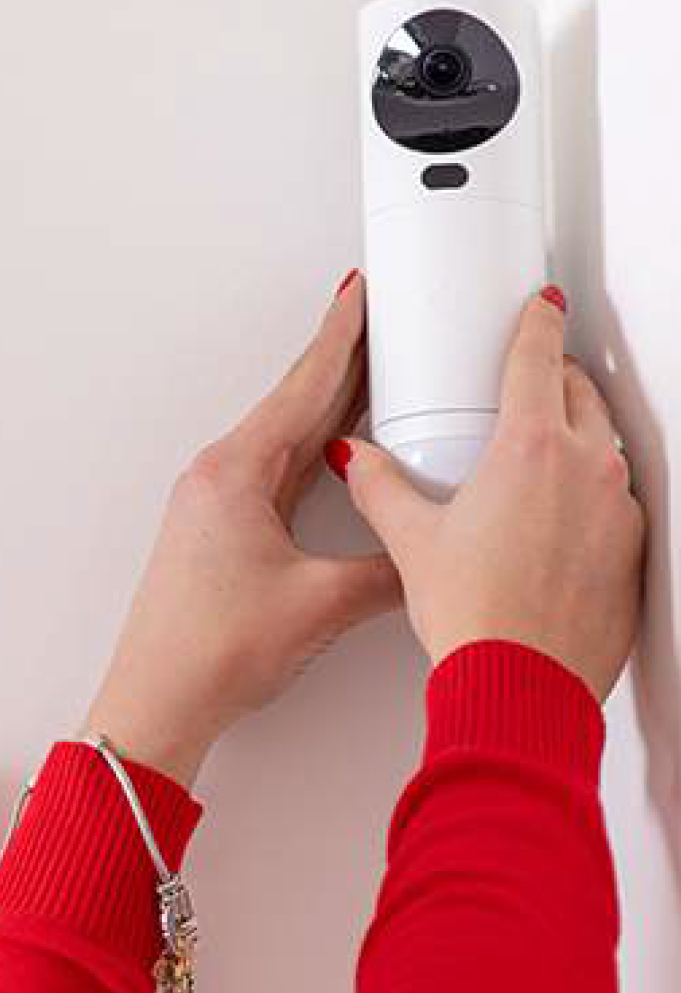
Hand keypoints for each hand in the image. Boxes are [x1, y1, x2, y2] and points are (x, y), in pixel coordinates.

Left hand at [78, 271, 401, 787]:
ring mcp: (214, 507)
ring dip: (330, 407)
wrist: (156, 702)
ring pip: (287, 439)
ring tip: (375, 375)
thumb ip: (388, 568)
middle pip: (295, 403)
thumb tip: (425, 556)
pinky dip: (313, 453)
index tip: (364, 292)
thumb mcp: (323, 602)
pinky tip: (338, 456)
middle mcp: (218, 480)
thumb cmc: (209, 653)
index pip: (304, 386)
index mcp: (236, 473)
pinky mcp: (217, 536)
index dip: (343, 335)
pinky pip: (277, 474)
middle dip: (343, 360)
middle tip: (383, 320)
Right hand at [335, 288, 643, 705]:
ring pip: (604, 445)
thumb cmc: (477, 617)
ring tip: (530, 461)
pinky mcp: (632, 549)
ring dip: (574, 438)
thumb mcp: (411, 542)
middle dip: (554, 378)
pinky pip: (614, 500)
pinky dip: (587, 496)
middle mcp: (589, 468)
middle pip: (580, 392)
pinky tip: (551, 525)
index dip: (535, 323)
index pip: (538, 357)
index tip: (538, 307)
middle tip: (523, 385)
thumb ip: (380, 487)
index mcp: (532, 448)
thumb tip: (359, 462)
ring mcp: (618, 509)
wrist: (522, 685)